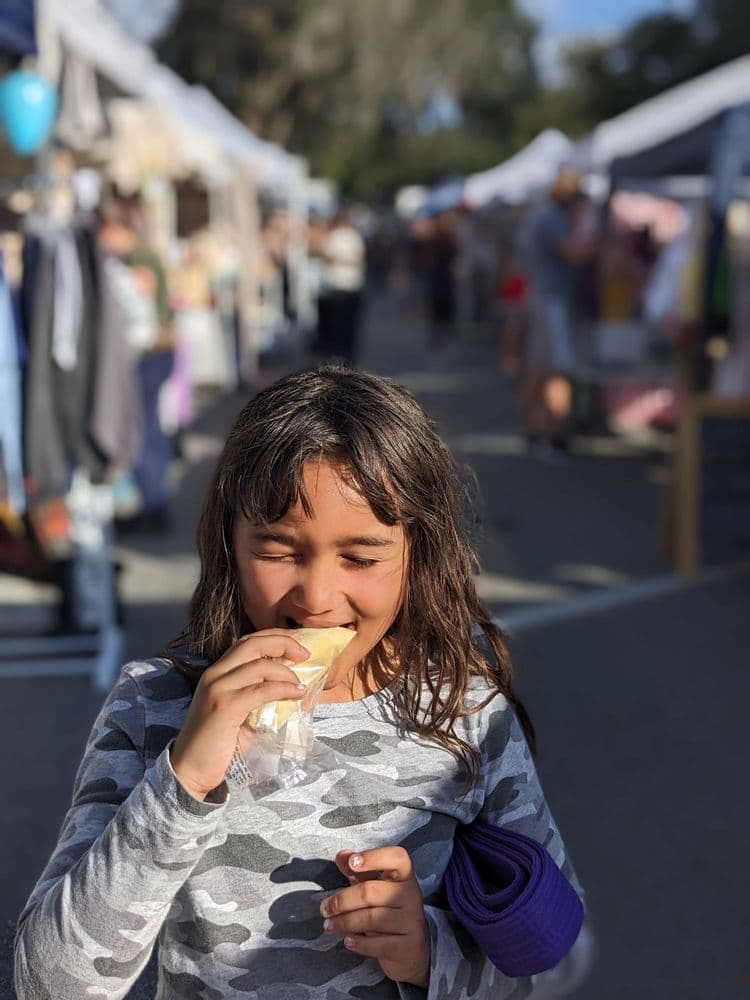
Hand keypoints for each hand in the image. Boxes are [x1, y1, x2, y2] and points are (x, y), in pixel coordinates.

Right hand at [169, 629, 309, 800]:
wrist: (190, 770)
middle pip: (252, 644)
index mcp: (217, 672)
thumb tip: (294, 688)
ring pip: (259, 666)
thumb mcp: (240, 712)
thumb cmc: (217, 744)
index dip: (273, 636)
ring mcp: (217, 689)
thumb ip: (258, 696)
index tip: (296, 640)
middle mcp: (215, 674)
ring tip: (301, 684)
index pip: (246, 641)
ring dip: (286, 672)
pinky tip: (296, 694)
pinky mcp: (224, 707)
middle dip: (283, 642)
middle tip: (305, 654)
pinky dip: (283, 689)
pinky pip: (261, 690)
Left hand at [320, 847, 430, 987]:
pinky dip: (360, 943)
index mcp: (404, 876)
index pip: (397, 858)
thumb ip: (358, 871)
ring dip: (345, 922)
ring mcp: (412, 921)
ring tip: (329, 926)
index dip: (374, 857)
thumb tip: (341, 855)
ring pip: (372, 919)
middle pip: (371, 892)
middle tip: (324, 909)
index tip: (352, 862)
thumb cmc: (389, 910)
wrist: (412, 948)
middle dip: (342, 900)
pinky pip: (379, 944)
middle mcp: (411, 895)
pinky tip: (348, 942)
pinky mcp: (408, 946)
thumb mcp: (375, 888)